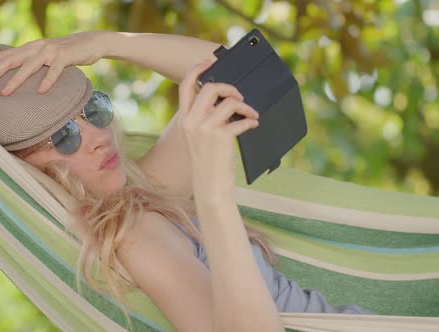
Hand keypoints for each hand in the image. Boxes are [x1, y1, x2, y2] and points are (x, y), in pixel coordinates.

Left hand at [0, 31, 107, 94]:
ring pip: (29, 66)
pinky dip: (47, 81)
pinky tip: (40, 92)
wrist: (91, 42)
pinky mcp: (65, 57)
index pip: (4, 55)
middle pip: (11, 60)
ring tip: (4, 93)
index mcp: (29, 48)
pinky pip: (54, 70)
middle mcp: (36, 47)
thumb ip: (32, 62)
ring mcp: (50, 51)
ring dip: (15, 80)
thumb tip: (15, 77)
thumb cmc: (66, 54)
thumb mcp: (45, 56)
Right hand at [177, 60, 258, 200]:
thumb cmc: (207, 162)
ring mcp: (205, 129)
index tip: (209, 62)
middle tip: (240, 96)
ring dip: (245, 106)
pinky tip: (253, 125)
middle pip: (210, 88)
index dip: (197, 70)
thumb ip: (205, 117)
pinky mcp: (220, 137)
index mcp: (184, 120)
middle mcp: (191, 122)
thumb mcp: (198, 137)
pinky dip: (251, 121)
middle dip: (230, 88)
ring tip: (252, 115)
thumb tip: (225, 98)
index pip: (186, 86)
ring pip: (228, 102)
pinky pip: (241, 120)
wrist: (210, 186)